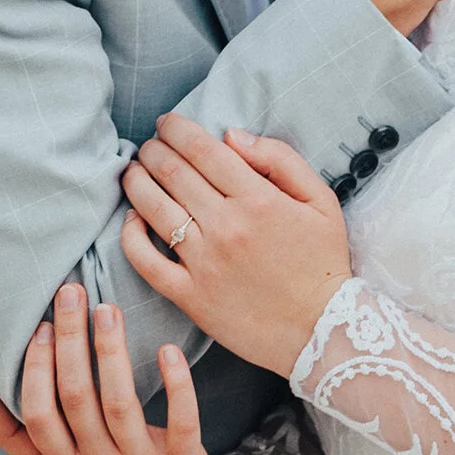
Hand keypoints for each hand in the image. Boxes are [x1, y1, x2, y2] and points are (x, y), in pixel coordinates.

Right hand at [0, 286, 219, 454]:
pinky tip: (166, 350)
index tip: (40, 327)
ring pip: (120, 402)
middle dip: (70, 342)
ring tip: (107, 310)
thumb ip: (13, 436)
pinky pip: (180, 420)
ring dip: (112, 351)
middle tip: (71, 293)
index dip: (36, 369)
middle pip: (76, 398)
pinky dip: (176, 384)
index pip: (39, 413)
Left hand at [121, 114, 352, 377]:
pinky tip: (133, 220)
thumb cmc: (323, 263)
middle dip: (154, 151)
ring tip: (133, 172)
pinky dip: (131, 236)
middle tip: (150, 146)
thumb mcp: (320, 201)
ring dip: (136, 182)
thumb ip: (280, 159)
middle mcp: (226, 227)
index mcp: (258, 200)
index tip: (167, 124)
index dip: (177, 129)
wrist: (323, 330)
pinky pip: (146, 261)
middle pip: (173, 173)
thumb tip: (232, 136)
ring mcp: (205, 263)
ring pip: (153, 208)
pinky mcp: (191, 297)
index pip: (203, 150)